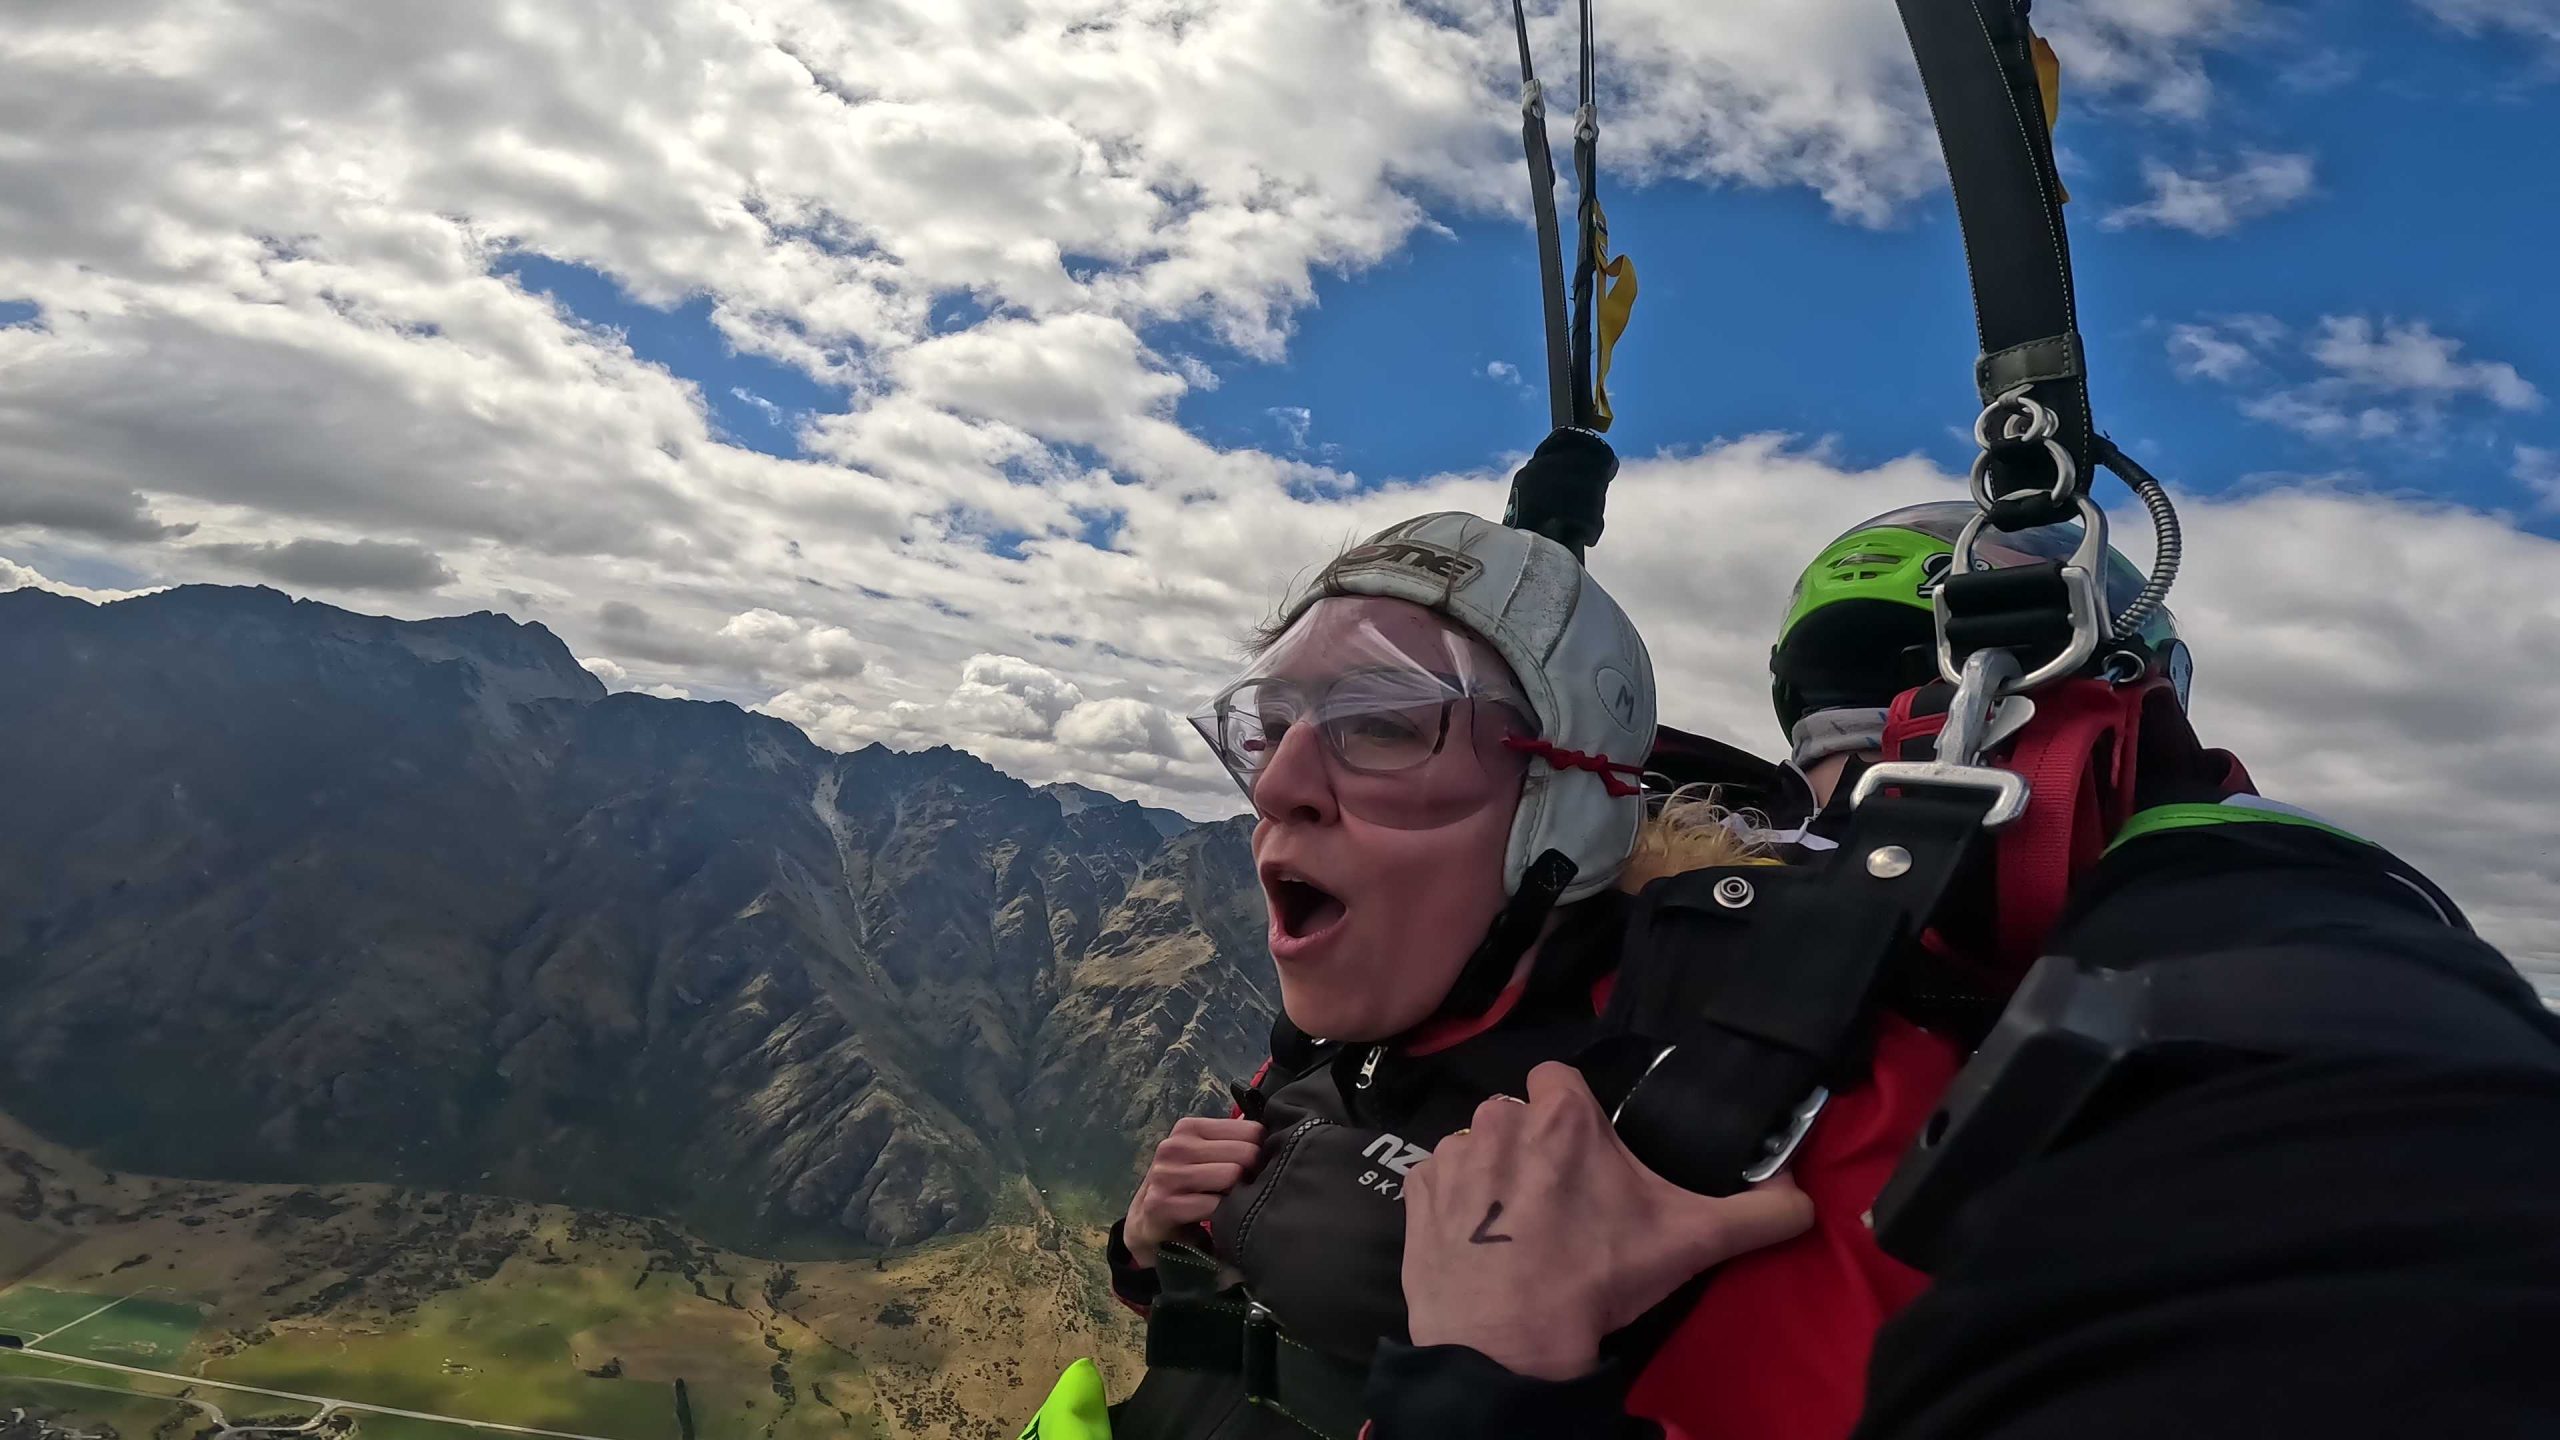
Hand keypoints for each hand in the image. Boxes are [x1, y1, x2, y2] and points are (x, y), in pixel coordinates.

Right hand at [1122, 1115, 1264, 1268]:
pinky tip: (1220, 1220)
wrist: (1148, 1224)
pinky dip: (1224, 1215)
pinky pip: (1213, 1206)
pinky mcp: (1162, 1204)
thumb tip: (1278, 1131)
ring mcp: (1166, 1175)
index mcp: (1189, 1128)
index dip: (1262, 1152)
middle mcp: (1175, 1146)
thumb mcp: (1207, 1157)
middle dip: (1253, 1175)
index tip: (1256, 1171)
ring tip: (1233, 1204)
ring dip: (1238, 1195)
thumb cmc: (1187, 1188)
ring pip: (1231, 1176)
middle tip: (1247, 1191)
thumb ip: (1235, 1142)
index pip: (1251, 1130)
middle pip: (1245, 1153)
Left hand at [1402, 1062, 1814, 1380]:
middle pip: (1519, 1114)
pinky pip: (1437, 1180)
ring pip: (1477, 1146)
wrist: (1509, 1344)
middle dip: (1535, 1148)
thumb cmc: (1598, 1279)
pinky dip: (1454, 1203)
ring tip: (1517, 1228)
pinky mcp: (1416, 1194)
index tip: (1586, 1154)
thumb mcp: (1690, 1242)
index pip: (1560, 1078)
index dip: (1573, 1113)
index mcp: (1563, 1115)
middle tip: (1560, 1204)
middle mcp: (1500, 1120)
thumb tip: (1807, 1202)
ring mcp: (1453, 1156)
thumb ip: (1756, 1214)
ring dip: (1493, 1175)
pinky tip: (1479, 1241)